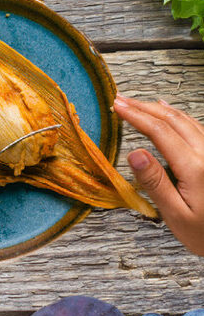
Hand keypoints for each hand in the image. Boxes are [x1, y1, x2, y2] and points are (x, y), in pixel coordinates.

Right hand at [113, 94, 203, 255]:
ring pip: (187, 120)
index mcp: (195, 168)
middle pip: (173, 121)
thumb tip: (135, 153)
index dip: (137, 117)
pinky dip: (178, 115)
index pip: (160, 132)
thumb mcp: (175, 214)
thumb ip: (155, 183)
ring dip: (159, 109)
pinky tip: (168, 111)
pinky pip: (197, 127)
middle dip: (144, 107)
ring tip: (138, 103)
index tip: (118, 107)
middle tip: (121, 100)